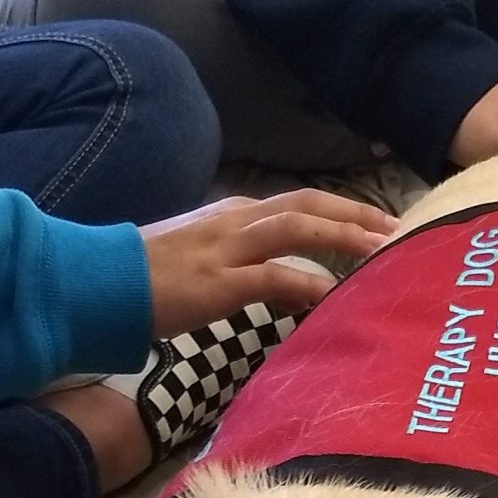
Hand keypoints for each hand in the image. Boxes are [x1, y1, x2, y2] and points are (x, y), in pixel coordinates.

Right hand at [140, 191, 399, 340]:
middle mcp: (236, 221)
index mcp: (234, 214)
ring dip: (344, 237)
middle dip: (356, 214)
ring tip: (383, 252)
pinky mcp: (220, 281)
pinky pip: (275, 276)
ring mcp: (227, 248)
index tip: (378, 223)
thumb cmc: (146, 278)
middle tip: (399, 230)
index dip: (343, 210)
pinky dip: (310, 283)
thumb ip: (242, 262)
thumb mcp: (202, 260)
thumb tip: (279, 281)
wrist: (99, 285)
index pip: (299, 203)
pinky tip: (336, 295)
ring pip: (298, 229)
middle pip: (309, 204)